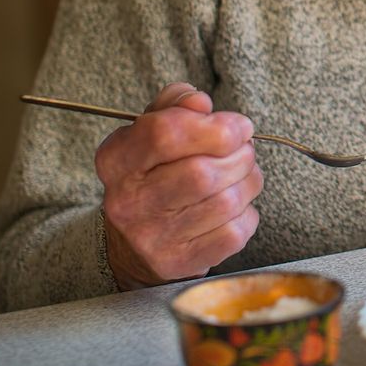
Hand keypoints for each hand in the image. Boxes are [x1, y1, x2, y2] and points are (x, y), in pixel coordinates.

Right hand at [94, 82, 262, 288]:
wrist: (135, 242)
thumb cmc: (155, 171)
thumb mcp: (151, 129)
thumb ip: (175, 104)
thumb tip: (200, 103)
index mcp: (117, 160)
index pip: (165, 134)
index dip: (214, 126)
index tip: (237, 126)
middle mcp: (128, 202)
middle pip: (203, 172)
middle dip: (240, 155)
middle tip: (244, 150)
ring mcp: (153, 237)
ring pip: (225, 202)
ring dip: (249, 181)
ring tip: (242, 174)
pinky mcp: (179, 262)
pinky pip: (234, 232)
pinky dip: (247, 213)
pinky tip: (236, 205)